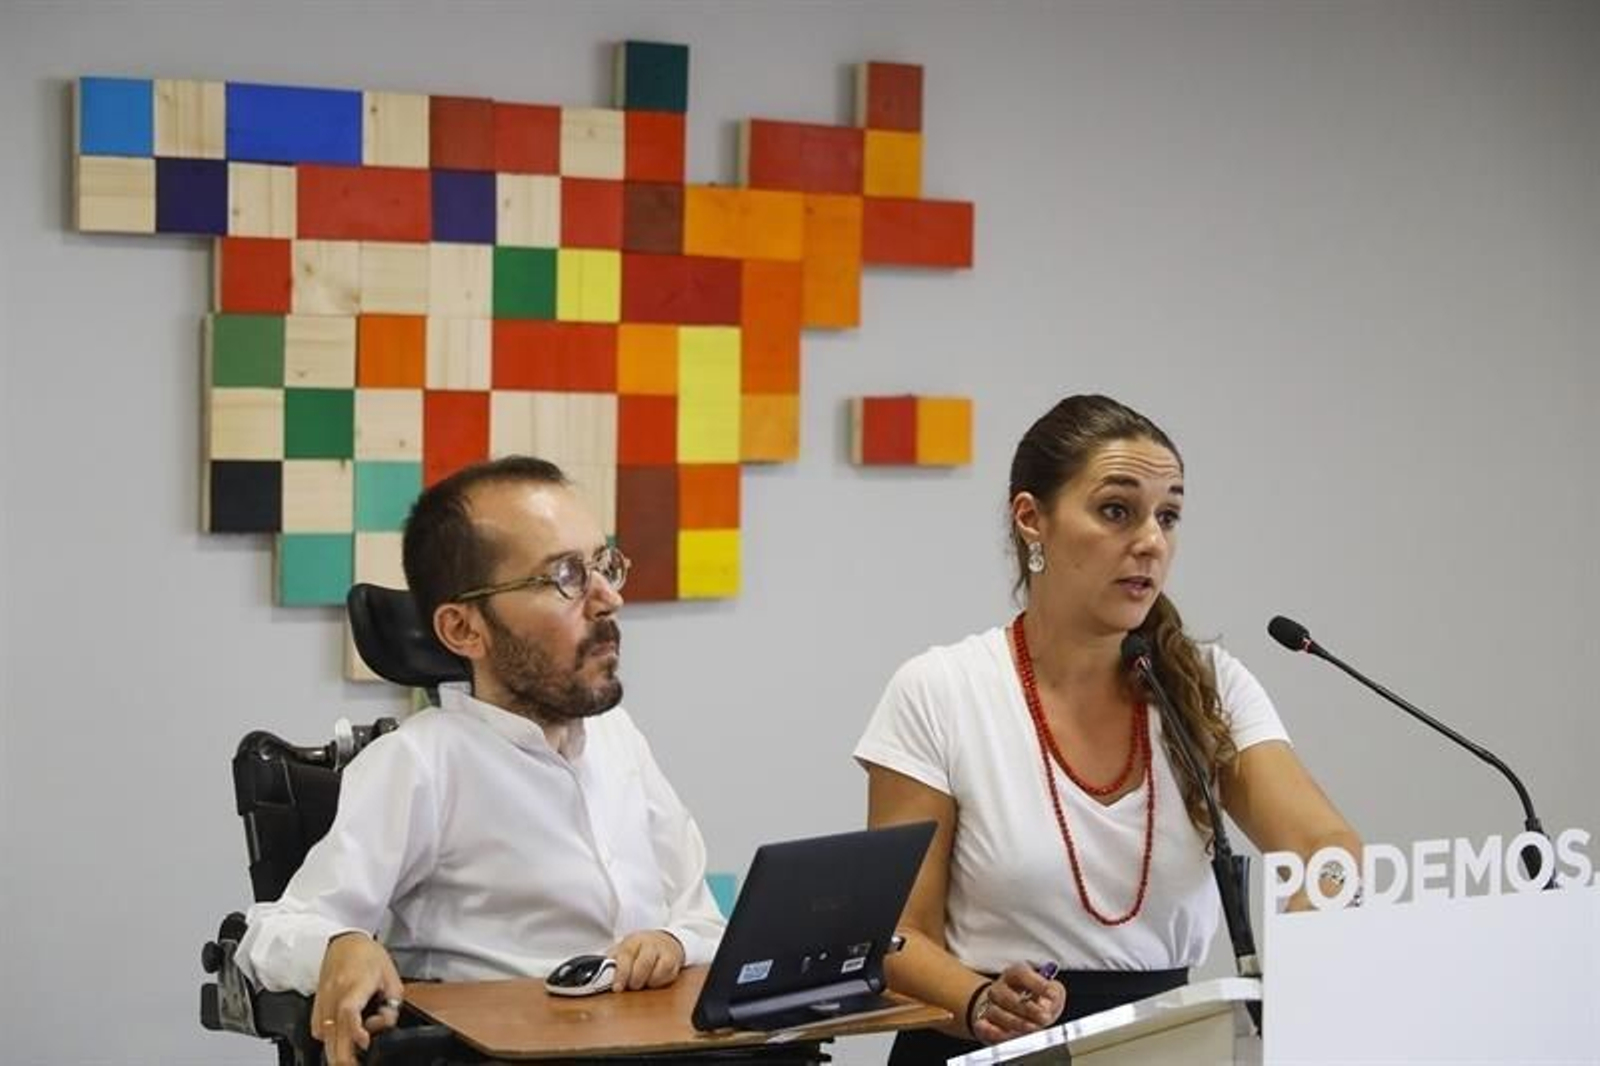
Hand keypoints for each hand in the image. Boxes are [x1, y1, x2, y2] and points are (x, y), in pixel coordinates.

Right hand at [310, 932, 403, 1065]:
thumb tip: (383, 1026)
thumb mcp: (391, 976)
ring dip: (336, 1053)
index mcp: (354, 985)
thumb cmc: (367, 956)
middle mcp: (334, 995)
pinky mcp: (316, 1006)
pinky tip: (338, 1046)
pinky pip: (318, 1031)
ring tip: (349, 1062)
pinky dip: (328, 1042)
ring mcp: (322, 1001)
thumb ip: (391, 1005)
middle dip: (344, 1056)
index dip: (355, 1031)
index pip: (349, 1011)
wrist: (344, 942)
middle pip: (333, 1032)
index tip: (365, 1043)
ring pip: (323, 1036)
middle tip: (357, 1065)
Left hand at [608, 929, 685, 990]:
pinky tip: (653, 980)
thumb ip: (612, 960)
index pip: (626, 955)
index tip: (617, 988)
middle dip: (635, 981)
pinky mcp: (675, 961)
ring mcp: (665, 951)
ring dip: (648, 982)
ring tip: (642, 982)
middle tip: (631, 986)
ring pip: (658, 972)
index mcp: (634, 940)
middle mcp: (651, 944)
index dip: (621, 974)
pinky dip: (659, 983)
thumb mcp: (623, 949)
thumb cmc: (640, 948)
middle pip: (644, 964)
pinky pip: (667, 977)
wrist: (665, 940)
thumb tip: (601, 975)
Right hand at [970, 962, 1066, 1044]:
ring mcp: (990, 1006)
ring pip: (997, 1013)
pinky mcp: (984, 1023)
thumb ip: (1055, 993)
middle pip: (1007, 996)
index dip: (1037, 984)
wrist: (1008, 1011)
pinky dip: (994, 1032)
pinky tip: (1008, 1035)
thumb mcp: (1048, 992)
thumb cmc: (1031, 1000)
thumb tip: (1051, 1000)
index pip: (1021, 974)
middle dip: (1028, 1008)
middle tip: (1045, 1017)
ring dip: (1016, 1022)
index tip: (1052, 994)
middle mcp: (1000, 988)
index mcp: (1014, 975)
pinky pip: (985, 1027)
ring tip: (1034, 1028)